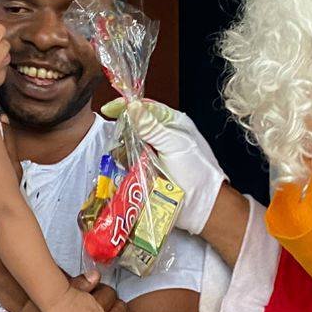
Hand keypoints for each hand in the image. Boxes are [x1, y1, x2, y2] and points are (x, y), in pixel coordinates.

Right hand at [102, 98, 226, 233]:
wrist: (202, 206)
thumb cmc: (197, 172)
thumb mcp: (174, 144)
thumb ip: (152, 126)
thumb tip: (133, 106)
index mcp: (171, 122)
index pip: (145, 106)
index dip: (126, 106)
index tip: (109, 110)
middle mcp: (161, 136)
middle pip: (133, 126)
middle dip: (124, 132)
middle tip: (122, 141)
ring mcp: (153, 154)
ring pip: (128, 145)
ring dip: (123, 151)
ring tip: (129, 160)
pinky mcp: (146, 170)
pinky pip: (129, 163)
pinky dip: (125, 165)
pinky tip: (129, 170)